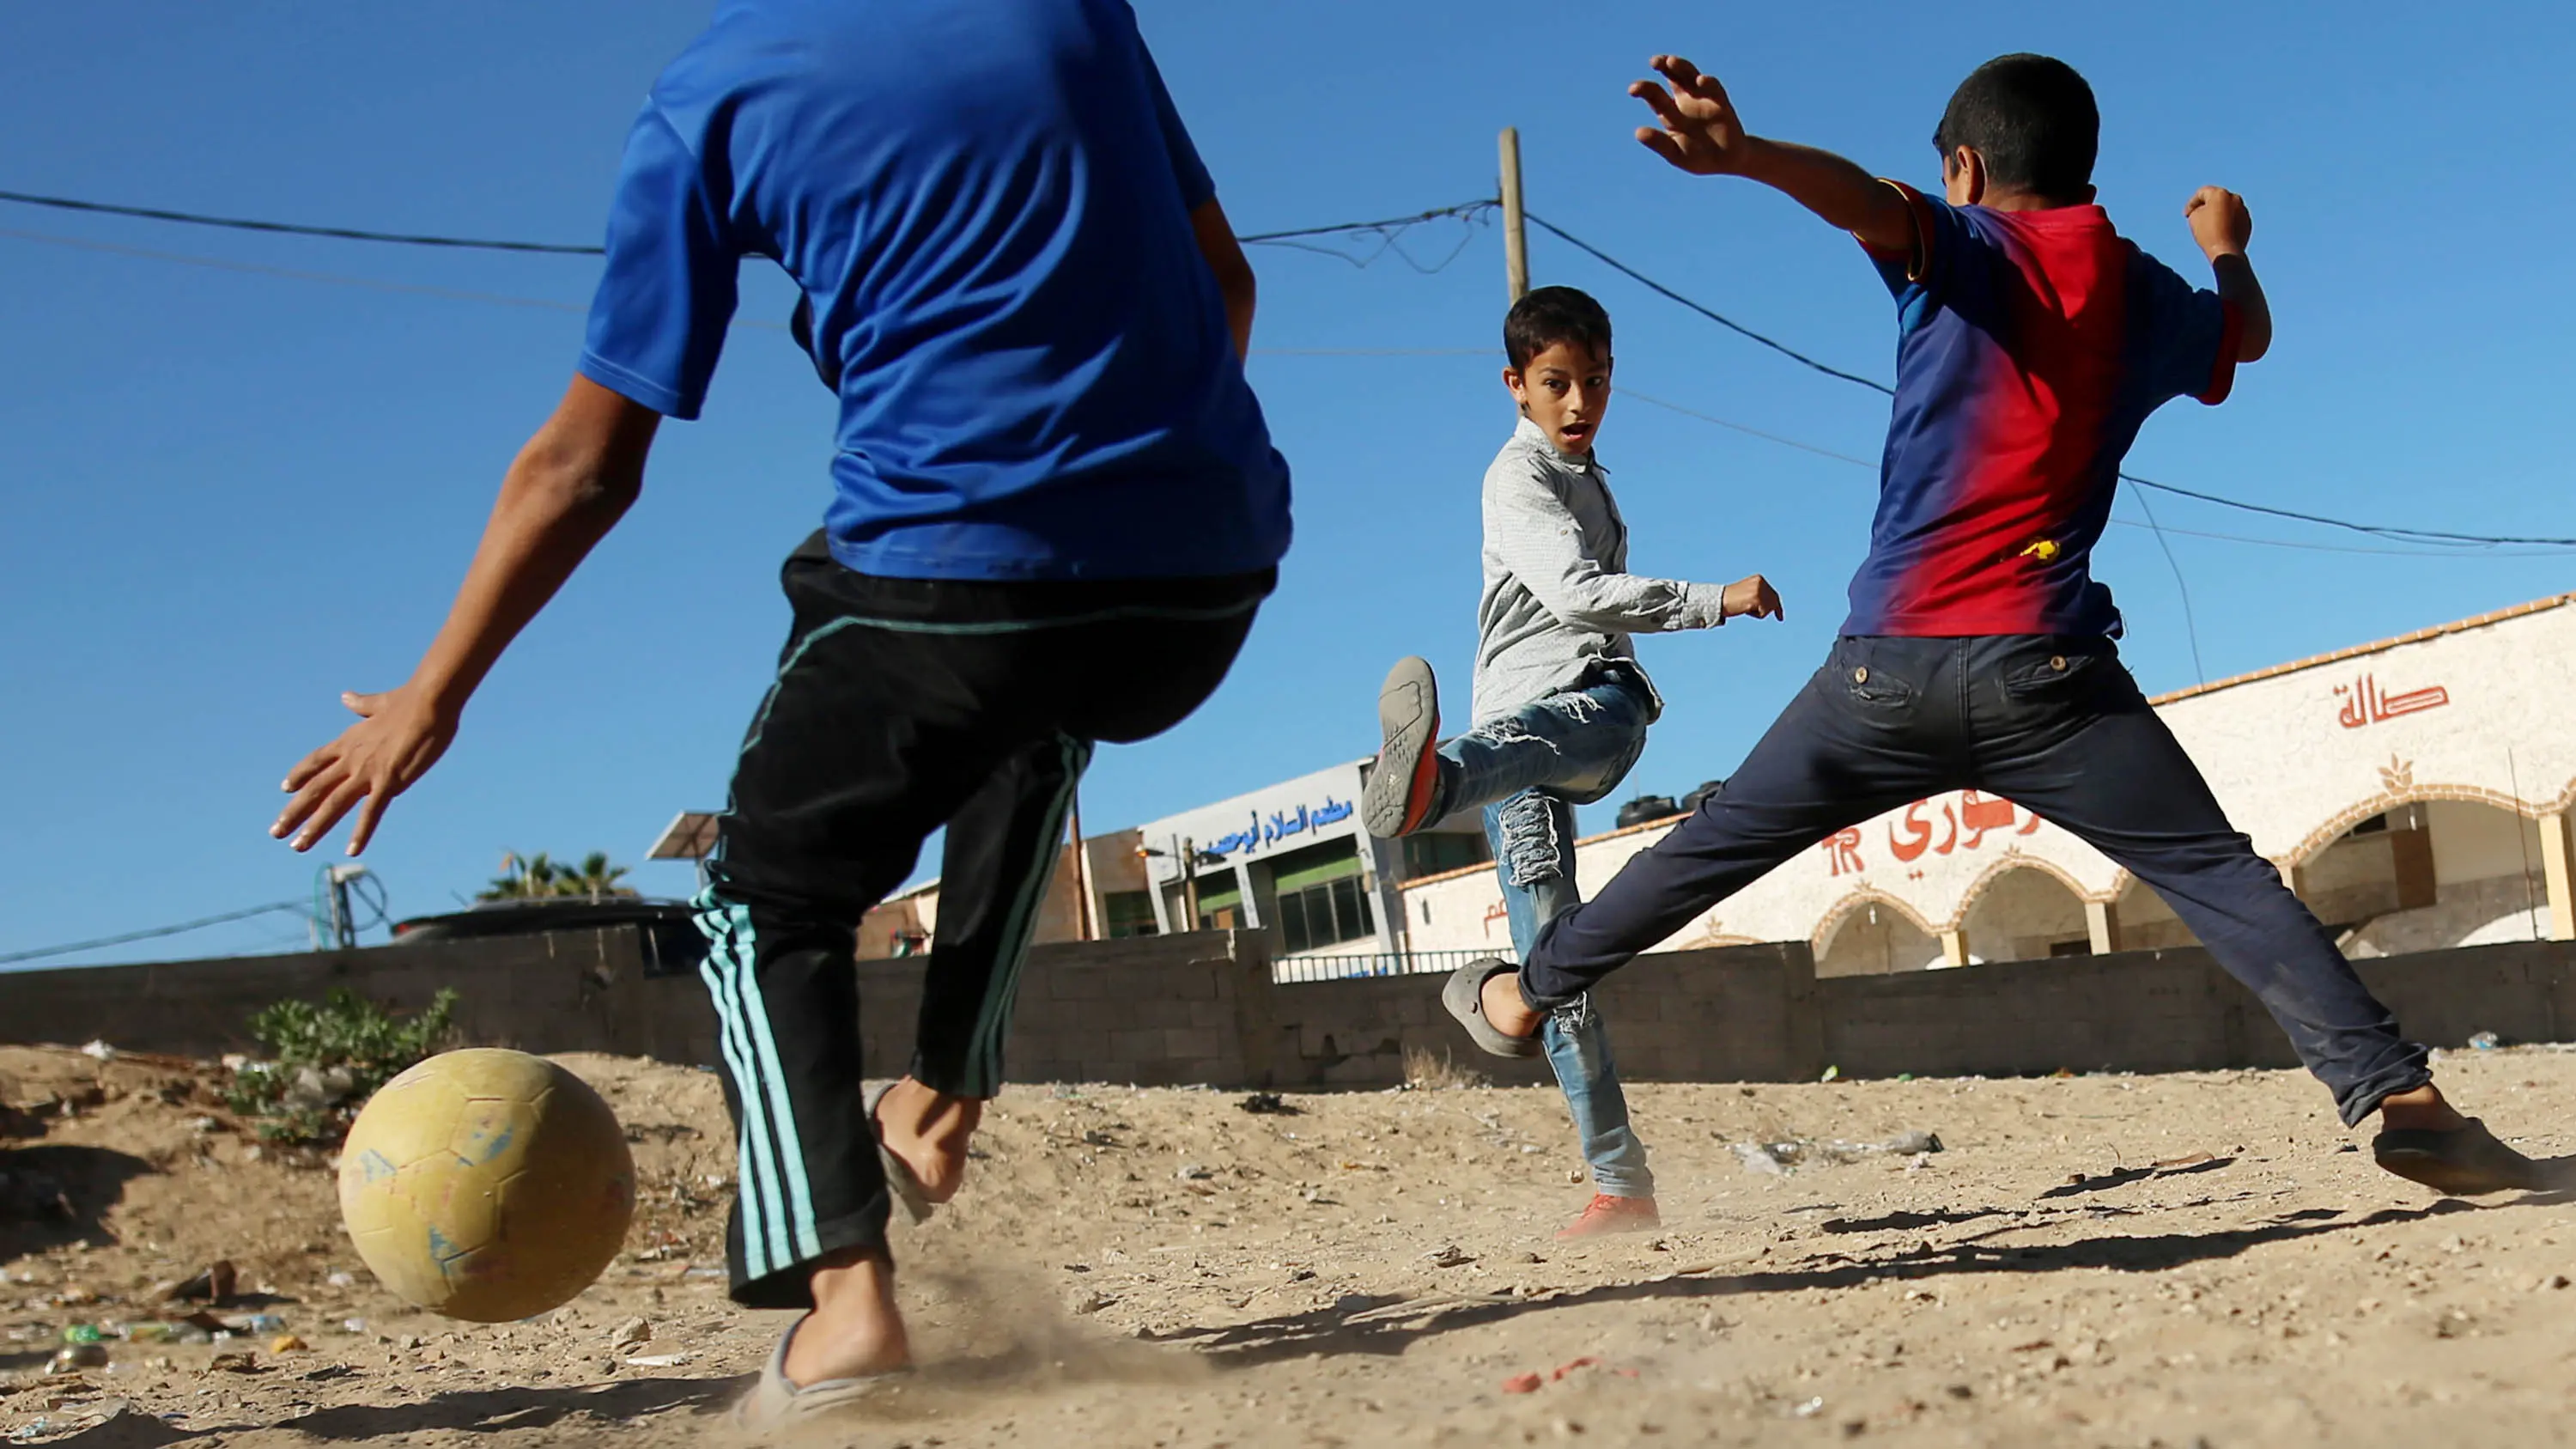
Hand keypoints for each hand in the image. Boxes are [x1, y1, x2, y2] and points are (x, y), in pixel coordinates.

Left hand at [272, 685, 457, 854]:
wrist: (428, 702)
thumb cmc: (409, 700)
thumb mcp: (380, 703)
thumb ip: (361, 704)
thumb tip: (346, 697)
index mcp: (349, 740)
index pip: (316, 761)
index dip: (299, 775)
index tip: (285, 789)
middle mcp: (351, 759)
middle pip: (315, 789)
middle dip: (293, 812)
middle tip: (276, 832)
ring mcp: (367, 772)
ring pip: (333, 804)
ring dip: (314, 827)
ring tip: (298, 846)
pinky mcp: (388, 782)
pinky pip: (371, 812)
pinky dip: (361, 832)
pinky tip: (352, 851)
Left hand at [1630, 55, 1755, 175]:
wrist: (1727, 162)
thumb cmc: (1698, 158)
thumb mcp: (1676, 154)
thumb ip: (1659, 143)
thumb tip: (1638, 132)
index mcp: (1670, 113)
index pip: (1654, 96)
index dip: (1644, 89)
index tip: (1633, 89)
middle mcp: (1685, 101)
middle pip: (1671, 77)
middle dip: (1663, 67)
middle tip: (1654, 61)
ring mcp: (1703, 99)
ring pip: (1690, 76)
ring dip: (1682, 67)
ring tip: (1671, 61)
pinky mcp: (1720, 102)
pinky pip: (1714, 89)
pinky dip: (1708, 83)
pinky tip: (1700, 81)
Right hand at [1721, 574, 1783, 620]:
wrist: (1717, 600)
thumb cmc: (1730, 600)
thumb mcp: (1747, 594)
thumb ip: (1759, 596)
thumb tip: (1772, 606)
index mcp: (1759, 578)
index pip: (1772, 593)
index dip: (1777, 605)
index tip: (1780, 617)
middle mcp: (1761, 582)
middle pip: (1774, 600)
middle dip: (1773, 610)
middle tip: (1779, 618)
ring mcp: (1759, 590)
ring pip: (1769, 607)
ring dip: (1759, 612)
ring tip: (1746, 608)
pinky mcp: (1757, 598)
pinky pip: (1763, 613)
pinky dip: (1755, 615)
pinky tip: (1745, 610)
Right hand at [2184, 186, 2252, 258]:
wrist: (2225, 250)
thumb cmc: (2208, 232)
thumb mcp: (2194, 218)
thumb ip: (2198, 209)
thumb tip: (2205, 209)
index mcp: (2220, 194)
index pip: (2202, 192)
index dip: (2192, 203)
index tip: (2186, 215)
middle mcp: (2234, 198)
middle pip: (2217, 198)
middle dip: (2207, 206)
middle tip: (2197, 216)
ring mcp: (2243, 210)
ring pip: (2228, 208)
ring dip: (2219, 214)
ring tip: (2209, 226)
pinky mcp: (2247, 222)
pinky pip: (2235, 219)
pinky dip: (2227, 222)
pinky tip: (2220, 232)